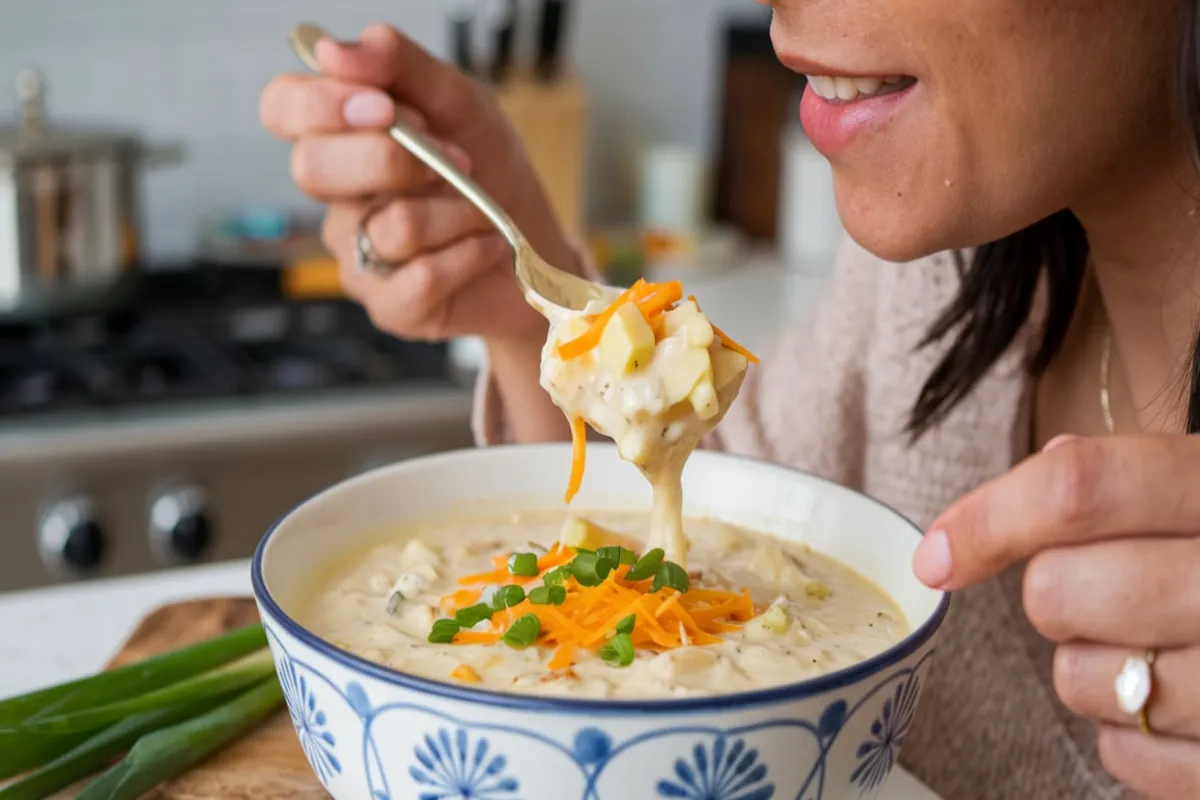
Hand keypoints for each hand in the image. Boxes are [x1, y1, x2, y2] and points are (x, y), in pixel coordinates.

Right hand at [259, 24, 577, 341]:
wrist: (539, 247)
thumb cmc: (492, 171)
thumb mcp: (462, 102)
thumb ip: (402, 67)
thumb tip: (334, 49)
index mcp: (342, 138)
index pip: (282, 109)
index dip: (321, 105)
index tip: (384, 107)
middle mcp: (338, 199)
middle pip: (314, 168)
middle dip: (396, 159)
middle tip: (459, 162)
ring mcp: (358, 256)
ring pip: (390, 225)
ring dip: (460, 212)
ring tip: (485, 213)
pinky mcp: (390, 307)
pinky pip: (418, 277)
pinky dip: (470, 255)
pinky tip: (488, 248)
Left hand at [914, 434, 1199, 798]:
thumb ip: (1117, 483)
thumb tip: (998, 510)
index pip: (1080, 489)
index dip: (989, 519)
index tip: (937, 555)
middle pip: (1060, 591)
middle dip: (1057, 595)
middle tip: (1108, 590)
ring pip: (1081, 680)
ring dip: (1091, 667)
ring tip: (1156, 646)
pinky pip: (1123, 755)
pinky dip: (1129, 733)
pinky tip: (1179, 701)